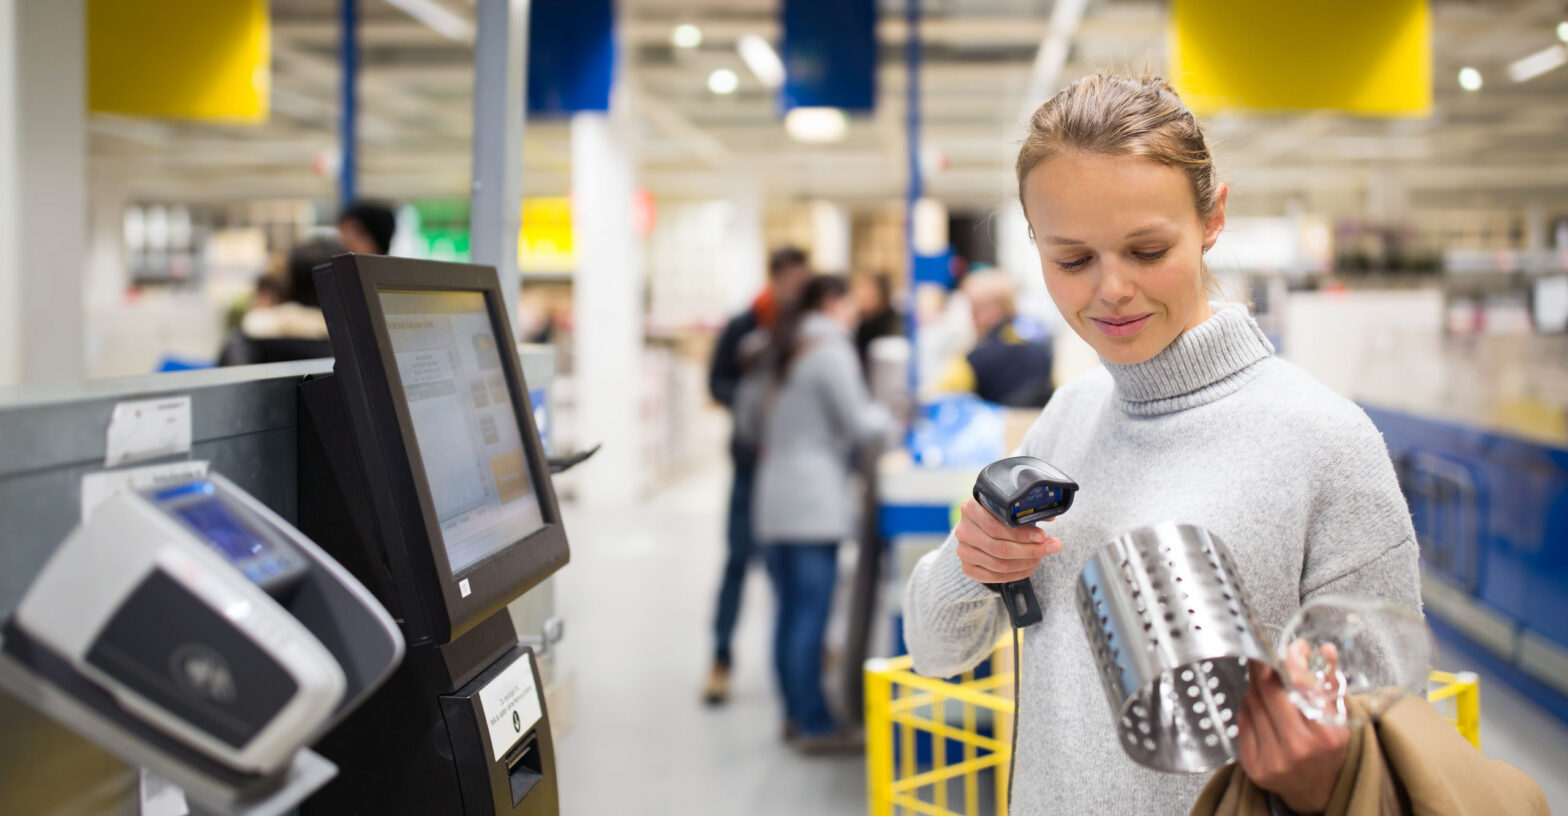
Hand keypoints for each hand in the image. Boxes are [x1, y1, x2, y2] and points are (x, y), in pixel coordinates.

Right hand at [953, 497, 1060, 584]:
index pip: (996, 526)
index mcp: (970, 508)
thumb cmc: (997, 515)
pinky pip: (995, 577)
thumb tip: (1050, 516)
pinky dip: (1016, 574)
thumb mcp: (1008, 507)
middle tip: (1048, 548)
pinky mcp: (967, 567)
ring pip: (999, 564)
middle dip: (1029, 550)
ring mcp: (963, 550)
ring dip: (1025, 563)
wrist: (980, 529)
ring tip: (1040, 556)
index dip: (1021, 534)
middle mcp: (963, 530)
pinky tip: (1029, 567)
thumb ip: (1026, 510)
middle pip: (999, 547)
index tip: (1042, 536)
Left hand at [1237, 647, 1349, 814]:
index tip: (1292, 648)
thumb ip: (1332, 681)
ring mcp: (1271, 759)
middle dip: (1266, 667)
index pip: (1299, 687)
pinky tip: (1261, 707)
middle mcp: (1297, 750)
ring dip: (1257, 686)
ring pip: (1252, 702)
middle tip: (1267, 656)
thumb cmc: (1329, 748)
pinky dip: (1249, 706)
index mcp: (1325, 736)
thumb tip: (1325, 649)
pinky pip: (1242, 719)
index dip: (1291, 661)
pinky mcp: (1252, 765)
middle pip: (1267, 691)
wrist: (1317, 790)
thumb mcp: (1340, 717)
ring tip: (1268, 684)